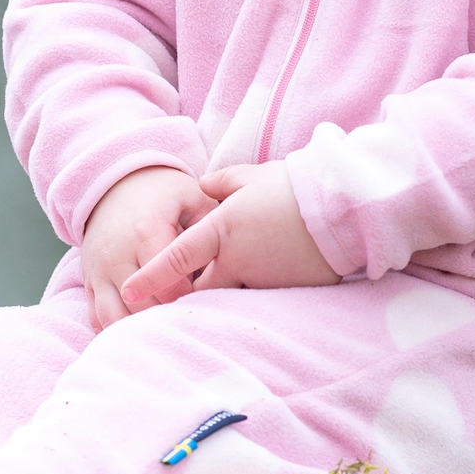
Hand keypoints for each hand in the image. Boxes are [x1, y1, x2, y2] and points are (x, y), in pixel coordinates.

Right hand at [82, 166, 217, 330]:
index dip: (190, 297)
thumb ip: (212, 223)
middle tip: (189, 318)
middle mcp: (117, 255)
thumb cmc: (164, 194)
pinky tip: (138, 333)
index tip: (205, 297)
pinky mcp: (89, 281)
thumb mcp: (192, 196)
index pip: (170, 283)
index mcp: (146, 233)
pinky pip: (97, 317)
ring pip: (115, 317)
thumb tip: (231, 256)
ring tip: (164, 329)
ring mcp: (99, 270)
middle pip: (143, 306)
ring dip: (140, 329)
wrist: (117, 184)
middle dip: (167, 317)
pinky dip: (116, 330)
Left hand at [119, 161, 339, 312]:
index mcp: (222, 230)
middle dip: (191, 294)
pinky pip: (264, 297)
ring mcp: (263, 281)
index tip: (129, 292)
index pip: (176, 258)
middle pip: (200, 291)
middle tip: (186, 292)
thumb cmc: (295, 186)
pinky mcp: (288, 293)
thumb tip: (204, 186)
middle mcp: (237, 261)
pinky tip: (274, 276)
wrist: (345, 207)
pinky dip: (261, 290)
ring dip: (229, 291)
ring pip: (233, 295)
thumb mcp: (252, 176)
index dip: (150, 277)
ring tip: (242, 278)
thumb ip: (222, 183)